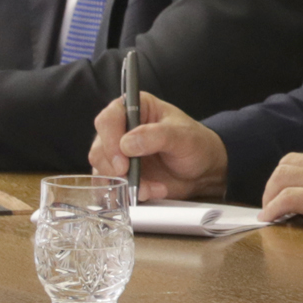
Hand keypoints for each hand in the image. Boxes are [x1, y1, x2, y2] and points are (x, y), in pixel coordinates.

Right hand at [92, 94, 228, 202]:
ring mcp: (119, 154)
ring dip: (123, 184)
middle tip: (131, 179)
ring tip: (150, 188)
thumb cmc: (195, 144)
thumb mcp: (182, 136)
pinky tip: (150, 192)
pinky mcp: (122, 175)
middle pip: (99, 148)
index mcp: (134, 108)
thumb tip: (127, 144)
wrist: (203, 170)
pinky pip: (111, 187)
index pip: (108, 120)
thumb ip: (156, 136)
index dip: (110, 140)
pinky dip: (127, 193)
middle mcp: (121, 130)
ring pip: (102, 170)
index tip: (123, 160)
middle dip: (113, 168)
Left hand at [260, 144, 302, 234]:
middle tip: (273, 202)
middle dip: (275, 183)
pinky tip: (271, 219)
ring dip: (270, 194)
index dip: (293, 176)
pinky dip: (273, 207)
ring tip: (270, 211)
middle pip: (290, 162)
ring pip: (283, 176)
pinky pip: (288, 197)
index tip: (288, 191)